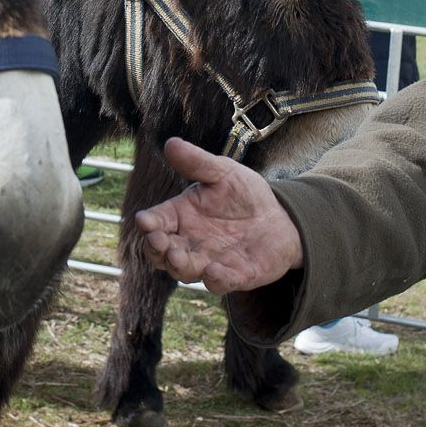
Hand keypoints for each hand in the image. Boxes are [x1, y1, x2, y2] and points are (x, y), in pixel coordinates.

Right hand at [133, 137, 303, 294]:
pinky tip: (212, 272)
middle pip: (163, 253)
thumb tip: (170, 143)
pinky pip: (221, 283)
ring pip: (186, 271)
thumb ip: (198, 162)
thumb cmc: (244, 194)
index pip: (157, 222)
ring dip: (179, 266)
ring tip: (176, 256)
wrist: (280, 217)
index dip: (148, 223)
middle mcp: (190, 243)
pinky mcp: (236, 276)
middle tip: (159, 241)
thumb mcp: (223, 172)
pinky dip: (215, 280)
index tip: (144, 221)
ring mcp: (210, 262)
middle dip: (157, 249)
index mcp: (181, 216)